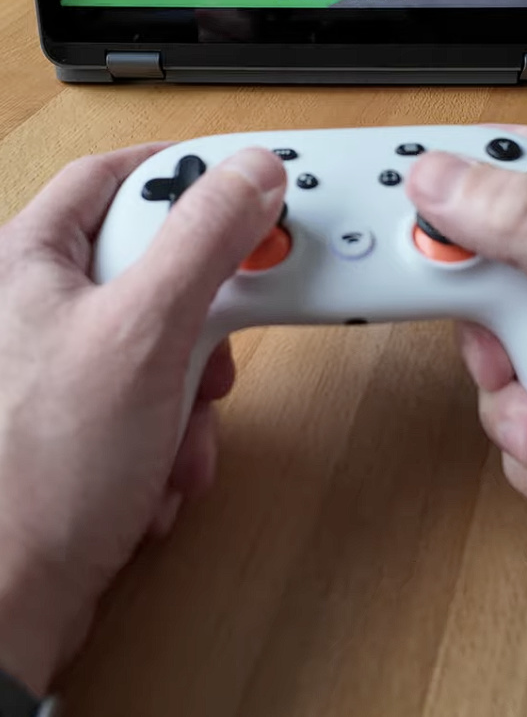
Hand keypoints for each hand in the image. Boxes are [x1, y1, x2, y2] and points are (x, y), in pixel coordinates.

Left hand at [0, 144, 285, 694]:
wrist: (15, 605)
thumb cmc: (44, 469)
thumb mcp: (143, 333)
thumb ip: (203, 241)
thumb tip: (251, 174)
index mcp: (30, 260)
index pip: (112, 176)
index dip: (181, 173)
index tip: (241, 186)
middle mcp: (39, 305)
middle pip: (150, 265)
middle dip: (199, 318)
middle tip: (218, 336)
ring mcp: (59, 367)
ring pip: (161, 341)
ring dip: (190, 392)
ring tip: (175, 432)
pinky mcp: (80, 421)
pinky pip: (152, 398)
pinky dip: (170, 433)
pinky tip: (155, 474)